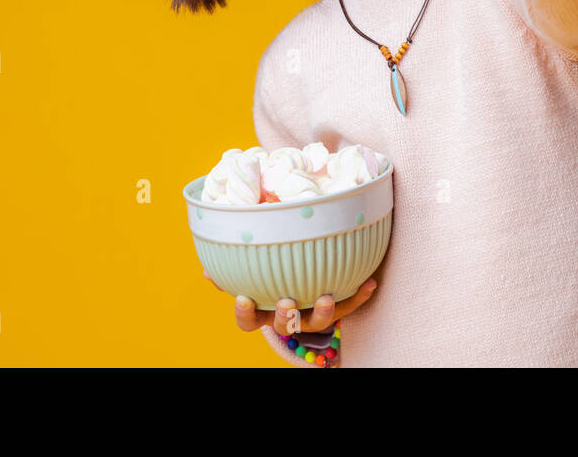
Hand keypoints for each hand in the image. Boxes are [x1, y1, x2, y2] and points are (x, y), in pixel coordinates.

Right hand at [203, 269, 376, 334]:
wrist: (309, 278)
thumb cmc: (275, 268)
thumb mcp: (255, 265)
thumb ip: (236, 258)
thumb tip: (207, 251)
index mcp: (265, 307)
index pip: (249, 319)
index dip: (245, 313)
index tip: (243, 297)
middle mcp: (290, 315)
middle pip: (285, 325)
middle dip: (285, 315)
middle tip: (287, 301)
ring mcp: (314, 314)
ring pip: (318, 322)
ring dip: (323, 311)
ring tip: (327, 295)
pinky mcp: (338, 307)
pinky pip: (350, 305)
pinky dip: (359, 295)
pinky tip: (369, 281)